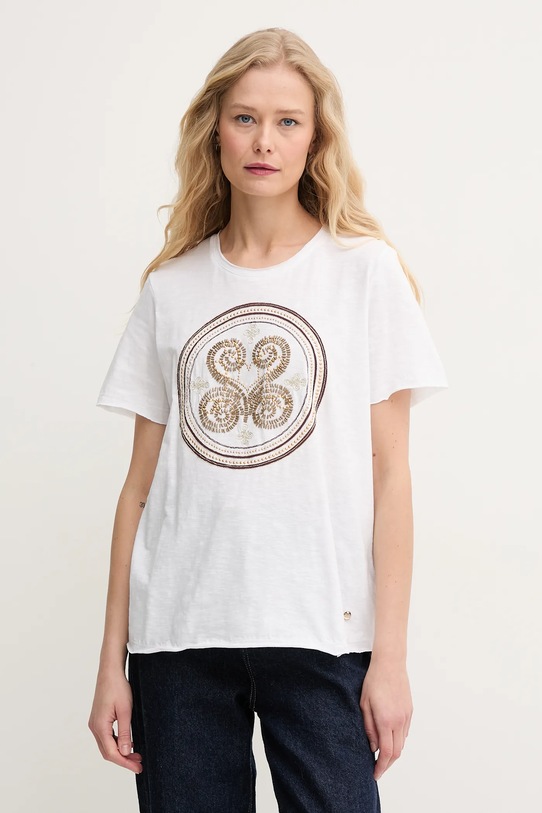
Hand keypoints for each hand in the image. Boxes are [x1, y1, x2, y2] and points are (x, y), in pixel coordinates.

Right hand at [88, 667, 142, 773]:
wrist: (110, 672)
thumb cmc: (118, 688)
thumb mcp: (125, 711)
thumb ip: (124, 732)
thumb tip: (124, 752)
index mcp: (100, 726)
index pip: (112, 753)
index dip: (125, 762)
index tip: (138, 767)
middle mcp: (94, 727)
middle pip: (108, 752)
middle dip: (123, 759)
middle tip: (139, 763)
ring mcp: (95, 723)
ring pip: (107, 745)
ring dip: (120, 752)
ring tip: (136, 755)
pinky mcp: (98, 719)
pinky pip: (106, 737)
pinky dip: (116, 743)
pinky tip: (128, 743)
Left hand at [359, 658, 412, 780]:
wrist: (390, 664)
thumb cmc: (374, 682)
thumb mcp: (364, 704)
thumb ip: (368, 728)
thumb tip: (372, 747)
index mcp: (386, 721)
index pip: (386, 752)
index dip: (381, 767)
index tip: (375, 774)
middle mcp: (399, 721)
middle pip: (396, 752)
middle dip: (387, 764)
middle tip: (377, 769)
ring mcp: (406, 717)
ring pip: (402, 743)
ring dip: (393, 753)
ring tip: (382, 757)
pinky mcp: (410, 712)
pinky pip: (405, 733)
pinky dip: (398, 741)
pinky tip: (389, 740)